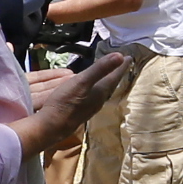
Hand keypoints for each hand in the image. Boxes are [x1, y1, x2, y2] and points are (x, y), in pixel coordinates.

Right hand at [18, 46, 135, 156]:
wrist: (52, 126)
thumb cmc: (66, 102)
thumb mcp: (82, 81)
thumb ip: (100, 68)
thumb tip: (121, 56)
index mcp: (100, 91)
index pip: (114, 76)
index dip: (121, 66)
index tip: (129, 57)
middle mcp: (98, 100)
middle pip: (111, 84)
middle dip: (116, 73)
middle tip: (122, 64)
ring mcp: (90, 107)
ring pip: (103, 91)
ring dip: (107, 82)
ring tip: (109, 76)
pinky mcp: (81, 111)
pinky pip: (94, 97)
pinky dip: (97, 89)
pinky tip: (92, 91)